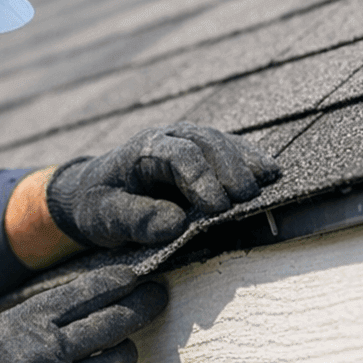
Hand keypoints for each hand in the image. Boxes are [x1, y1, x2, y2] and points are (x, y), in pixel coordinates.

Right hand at [0, 265, 167, 362]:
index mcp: (28, 321)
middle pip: (115, 323)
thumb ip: (39, 326)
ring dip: (124, 357)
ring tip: (121, 353)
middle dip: (144, 307)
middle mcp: (46, 350)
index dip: (120, 281)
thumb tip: (85, 318)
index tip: (138, 277)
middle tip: (158, 299)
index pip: (88, 291)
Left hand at [45, 122, 279, 248]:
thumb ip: (136, 220)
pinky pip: (228, 150)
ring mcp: (186, 141)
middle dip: (228, 168)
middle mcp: (167, 138)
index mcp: (141, 151)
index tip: (217, 207)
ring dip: (245, 161)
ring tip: (267, 181)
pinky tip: (270, 173)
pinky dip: (249, 159)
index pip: (177, 155)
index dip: (200, 178)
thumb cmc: (97, 206)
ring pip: (220, 141)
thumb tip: (176, 225)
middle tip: (246, 198)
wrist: (93, 191)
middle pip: (205, 142)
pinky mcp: (200, 153)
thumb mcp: (104, 218)